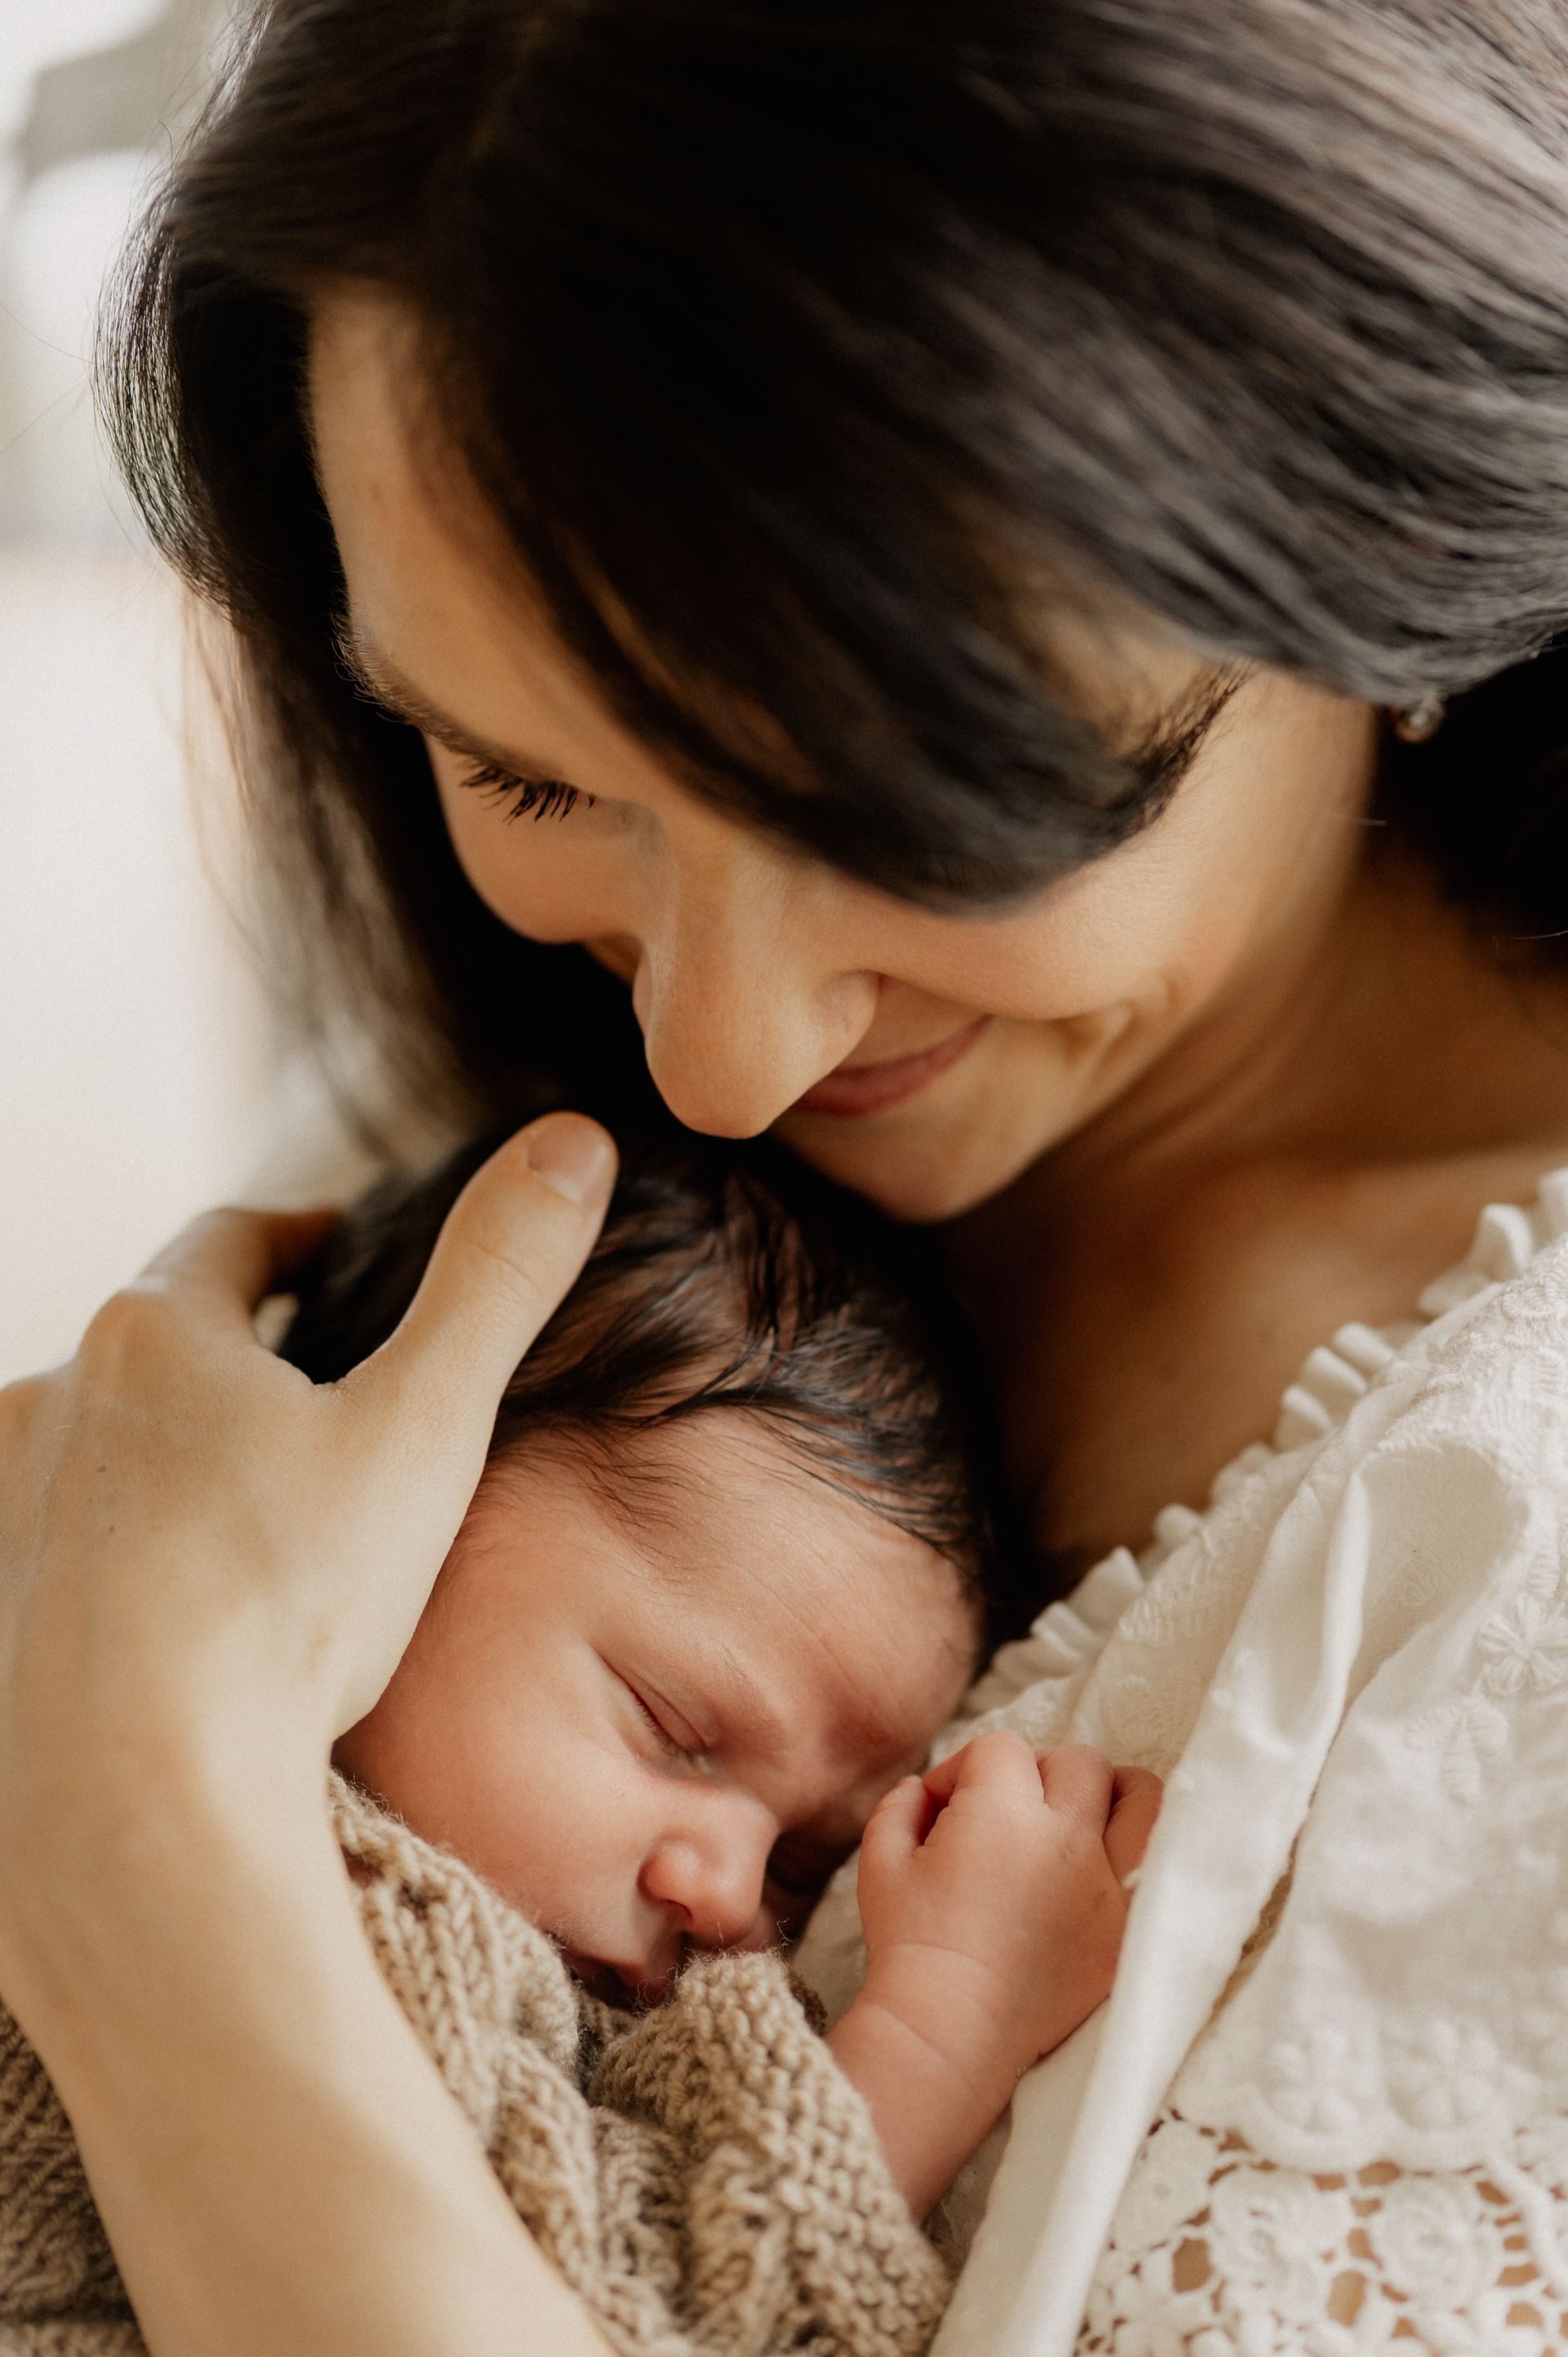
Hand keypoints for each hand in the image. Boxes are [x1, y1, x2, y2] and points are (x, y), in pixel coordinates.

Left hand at [0, 1114, 615, 1998]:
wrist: (130, 1804)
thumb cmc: (283, 1609)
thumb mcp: (424, 1429)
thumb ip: (497, 1279)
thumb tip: (574, 1139)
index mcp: (155, 1333)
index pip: (233, 1242)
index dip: (300, 1239)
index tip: (341, 1251)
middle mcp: (50, 1401)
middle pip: (155, 1341)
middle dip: (231, 1351)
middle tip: (312, 1384)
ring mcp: (4, 1509)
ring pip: (99, 1446)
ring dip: (164, 1453)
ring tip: (247, 1507)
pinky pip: (62, 1545)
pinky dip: (117, 1550)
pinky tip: (175, 1608)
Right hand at [857, 1732, 1161, 2117]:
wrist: (952, 2034)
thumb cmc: (910, 1947)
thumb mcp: (880, 1863)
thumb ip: (901, 1806)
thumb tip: (923, 1788)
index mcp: (1001, 1813)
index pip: (1001, 1749)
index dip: (966, 1770)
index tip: (945, 1808)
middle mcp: (1065, 1838)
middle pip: (1076, 1761)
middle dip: (1037, 1775)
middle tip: (1010, 1815)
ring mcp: (1106, 1885)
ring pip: (1142, 1798)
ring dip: (1113, 1796)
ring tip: (1085, 1821)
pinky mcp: (1127, 1930)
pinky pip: (1160, 1868)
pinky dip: (1142, 1855)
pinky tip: (1111, 1866)